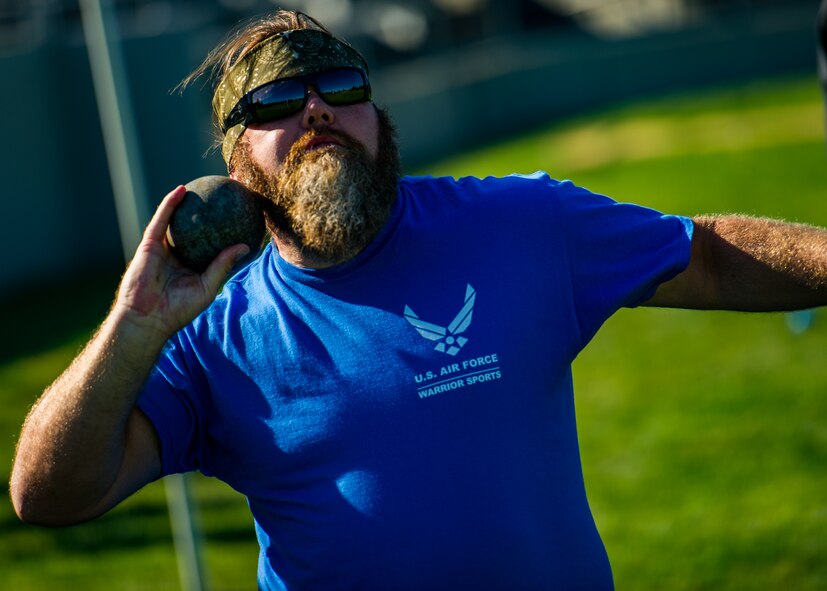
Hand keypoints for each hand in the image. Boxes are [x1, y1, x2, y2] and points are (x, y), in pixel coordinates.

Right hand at [114, 186, 249, 337]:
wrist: (148, 318)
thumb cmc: (179, 309)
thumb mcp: (208, 286)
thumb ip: (223, 265)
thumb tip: (245, 246)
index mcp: (192, 267)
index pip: (209, 244)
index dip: (222, 231)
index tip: (238, 217)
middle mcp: (177, 256)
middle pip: (193, 230)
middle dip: (204, 212)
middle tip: (221, 196)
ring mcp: (162, 249)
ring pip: (175, 220)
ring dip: (185, 202)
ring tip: (201, 185)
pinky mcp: (149, 244)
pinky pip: (161, 220)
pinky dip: (169, 204)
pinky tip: (182, 190)